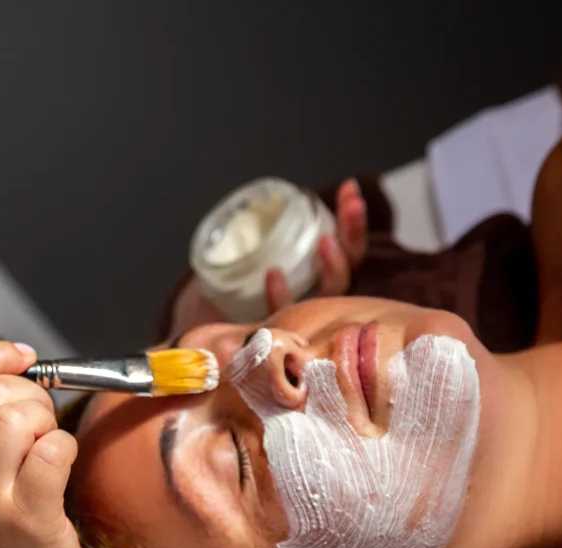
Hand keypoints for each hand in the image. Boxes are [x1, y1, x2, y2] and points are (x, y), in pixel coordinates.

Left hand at [168, 178, 367, 334]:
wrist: (207, 345)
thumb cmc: (231, 301)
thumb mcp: (247, 261)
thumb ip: (260, 240)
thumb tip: (266, 205)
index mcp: (315, 277)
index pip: (345, 246)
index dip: (351, 218)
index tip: (349, 188)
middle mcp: (316, 298)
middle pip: (348, 264)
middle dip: (353, 231)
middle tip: (354, 203)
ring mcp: (301, 317)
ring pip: (330, 293)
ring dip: (333, 265)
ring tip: (326, 243)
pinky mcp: (276, 333)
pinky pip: (285, 315)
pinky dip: (280, 295)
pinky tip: (273, 274)